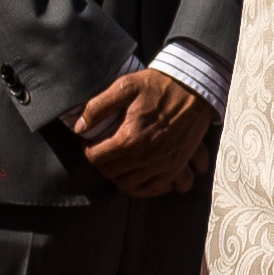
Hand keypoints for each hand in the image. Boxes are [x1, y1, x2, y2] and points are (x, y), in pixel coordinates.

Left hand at [69, 65, 214, 198]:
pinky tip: (136, 177)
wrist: (193, 88)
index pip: (97, 157)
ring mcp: (162, 164)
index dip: (88, 151)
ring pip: (130, 185)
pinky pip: (154, 188)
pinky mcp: (175, 166)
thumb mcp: (125, 86)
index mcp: (130, 137)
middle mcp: (146, 156)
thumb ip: (98, 107)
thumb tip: (80, 127)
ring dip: (118, 177)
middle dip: (102, 163)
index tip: (90, 143)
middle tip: (102, 152)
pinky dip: (142, 188)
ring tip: (117, 164)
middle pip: (111, 172)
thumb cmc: (158, 85)